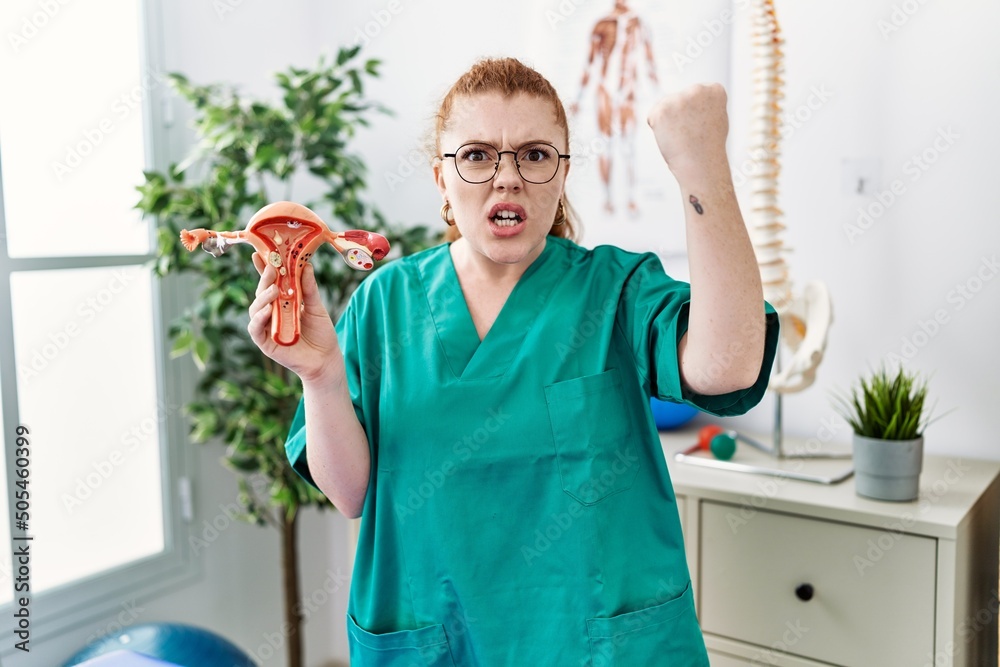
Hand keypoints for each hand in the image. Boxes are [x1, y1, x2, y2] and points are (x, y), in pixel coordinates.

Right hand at [248, 253, 339, 383]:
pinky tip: (267, 311)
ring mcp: (266, 327)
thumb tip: (307, 265)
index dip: (264, 269)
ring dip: (263, 298)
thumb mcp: (316, 307)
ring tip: (274, 290)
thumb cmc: (321, 333)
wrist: (326, 359)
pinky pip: (255, 329)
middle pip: (261, 293)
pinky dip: (259, 319)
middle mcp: (271, 312)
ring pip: (255, 309)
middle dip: (265, 279)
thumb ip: (309, 288)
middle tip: (272, 268)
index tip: (260, 253)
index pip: (270, 283)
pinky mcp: (265, 342)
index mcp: (282, 302)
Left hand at [647, 83, 729, 179]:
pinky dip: (657, 127)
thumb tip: (689, 99)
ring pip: (665, 106)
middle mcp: (697, 89)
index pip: (697, 93)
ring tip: (682, 135)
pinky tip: (671, 137)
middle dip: (681, 114)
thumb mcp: (718, 116)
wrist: (700, 164)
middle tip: (691, 132)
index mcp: (714, 90)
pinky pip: (653, 116)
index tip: (703, 124)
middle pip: (679, 97)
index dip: (697, 112)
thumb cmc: (709, 146)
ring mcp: (679, 99)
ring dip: (668, 120)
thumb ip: (706, 102)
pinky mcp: (662, 110)